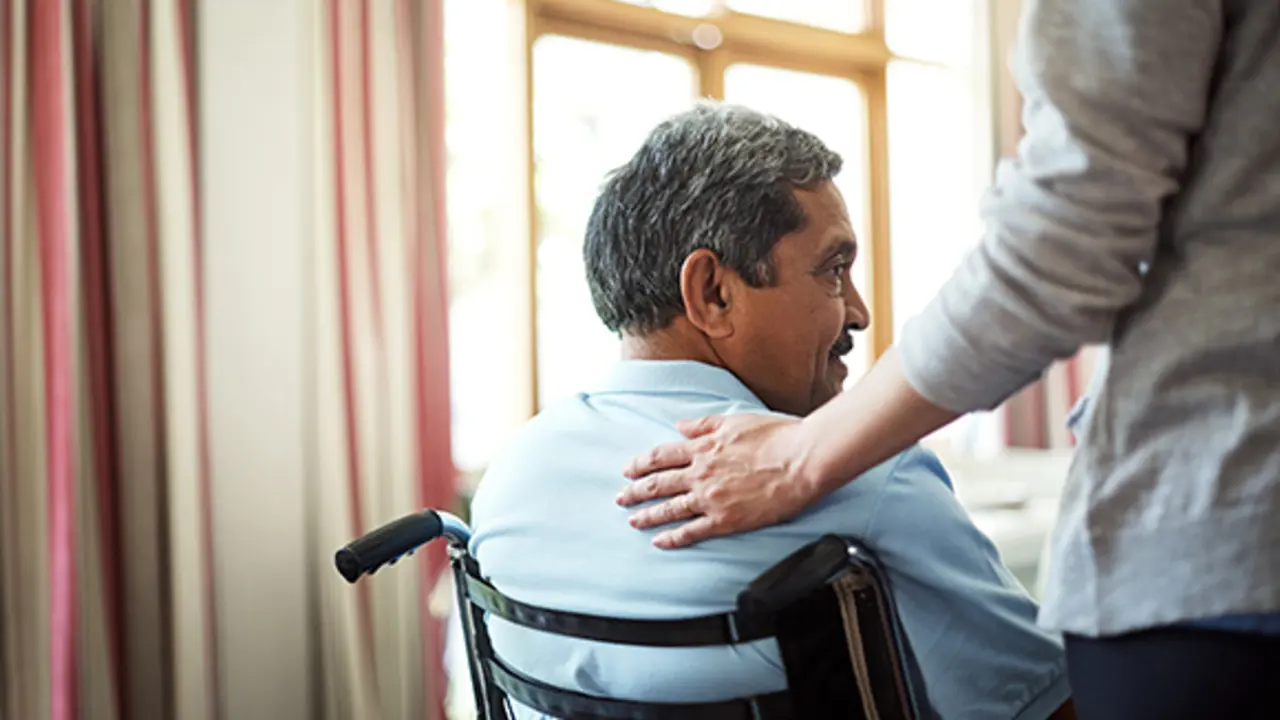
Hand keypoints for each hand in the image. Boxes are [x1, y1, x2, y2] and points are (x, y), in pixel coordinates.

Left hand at [616, 414, 820, 548]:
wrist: (802, 460)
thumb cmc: (777, 437)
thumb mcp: (735, 420)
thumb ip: (704, 424)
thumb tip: (681, 425)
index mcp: (703, 447)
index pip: (660, 456)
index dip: (640, 464)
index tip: (628, 470)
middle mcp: (701, 473)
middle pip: (658, 484)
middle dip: (635, 492)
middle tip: (621, 499)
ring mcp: (711, 498)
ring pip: (669, 509)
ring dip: (647, 516)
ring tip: (633, 520)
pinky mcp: (726, 519)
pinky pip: (692, 531)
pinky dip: (673, 537)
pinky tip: (660, 541)